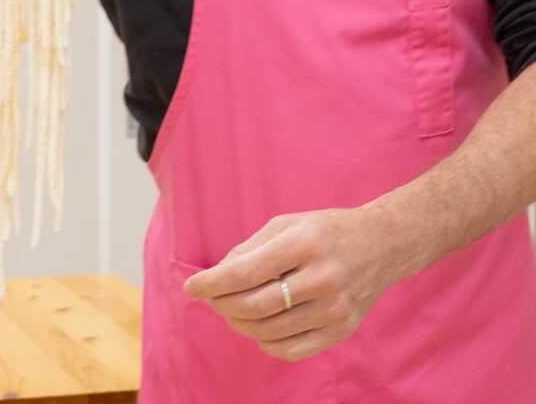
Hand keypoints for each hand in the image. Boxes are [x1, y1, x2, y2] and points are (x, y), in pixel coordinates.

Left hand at [182, 206, 395, 362]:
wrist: (384, 244)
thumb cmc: (327, 230)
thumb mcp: (288, 223)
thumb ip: (251, 249)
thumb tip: (218, 277)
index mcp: (304, 243)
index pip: (245, 273)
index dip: (212, 283)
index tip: (191, 288)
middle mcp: (322, 278)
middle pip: (254, 306)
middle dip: (223, 305)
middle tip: (212, 299)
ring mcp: (335, 309)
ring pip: (269, 332)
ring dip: (240, 324)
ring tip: (232, 310)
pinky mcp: (342, 331)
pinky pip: (291, 350)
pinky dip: (266, 343)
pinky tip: (259, 327)